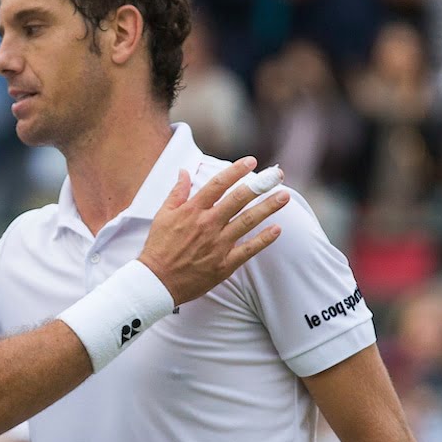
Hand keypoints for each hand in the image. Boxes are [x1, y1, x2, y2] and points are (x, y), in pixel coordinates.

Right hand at [139, 157, 289, 304]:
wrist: (157, 281)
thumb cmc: (158, 247)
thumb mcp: (162, 215)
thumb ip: (177, 192)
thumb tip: (184, 172)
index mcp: (192, 210)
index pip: (218, 184)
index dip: (236, 170)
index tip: (251, 161)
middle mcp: (208, 224)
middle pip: (239, 199)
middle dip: (260, 185)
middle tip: (276, 176)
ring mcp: (218, 244)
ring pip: (248, 221)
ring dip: (268, 207)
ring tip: (284, 196)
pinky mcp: (224, 263)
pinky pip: (249, 249)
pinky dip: (264, 239)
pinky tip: (277, 229)